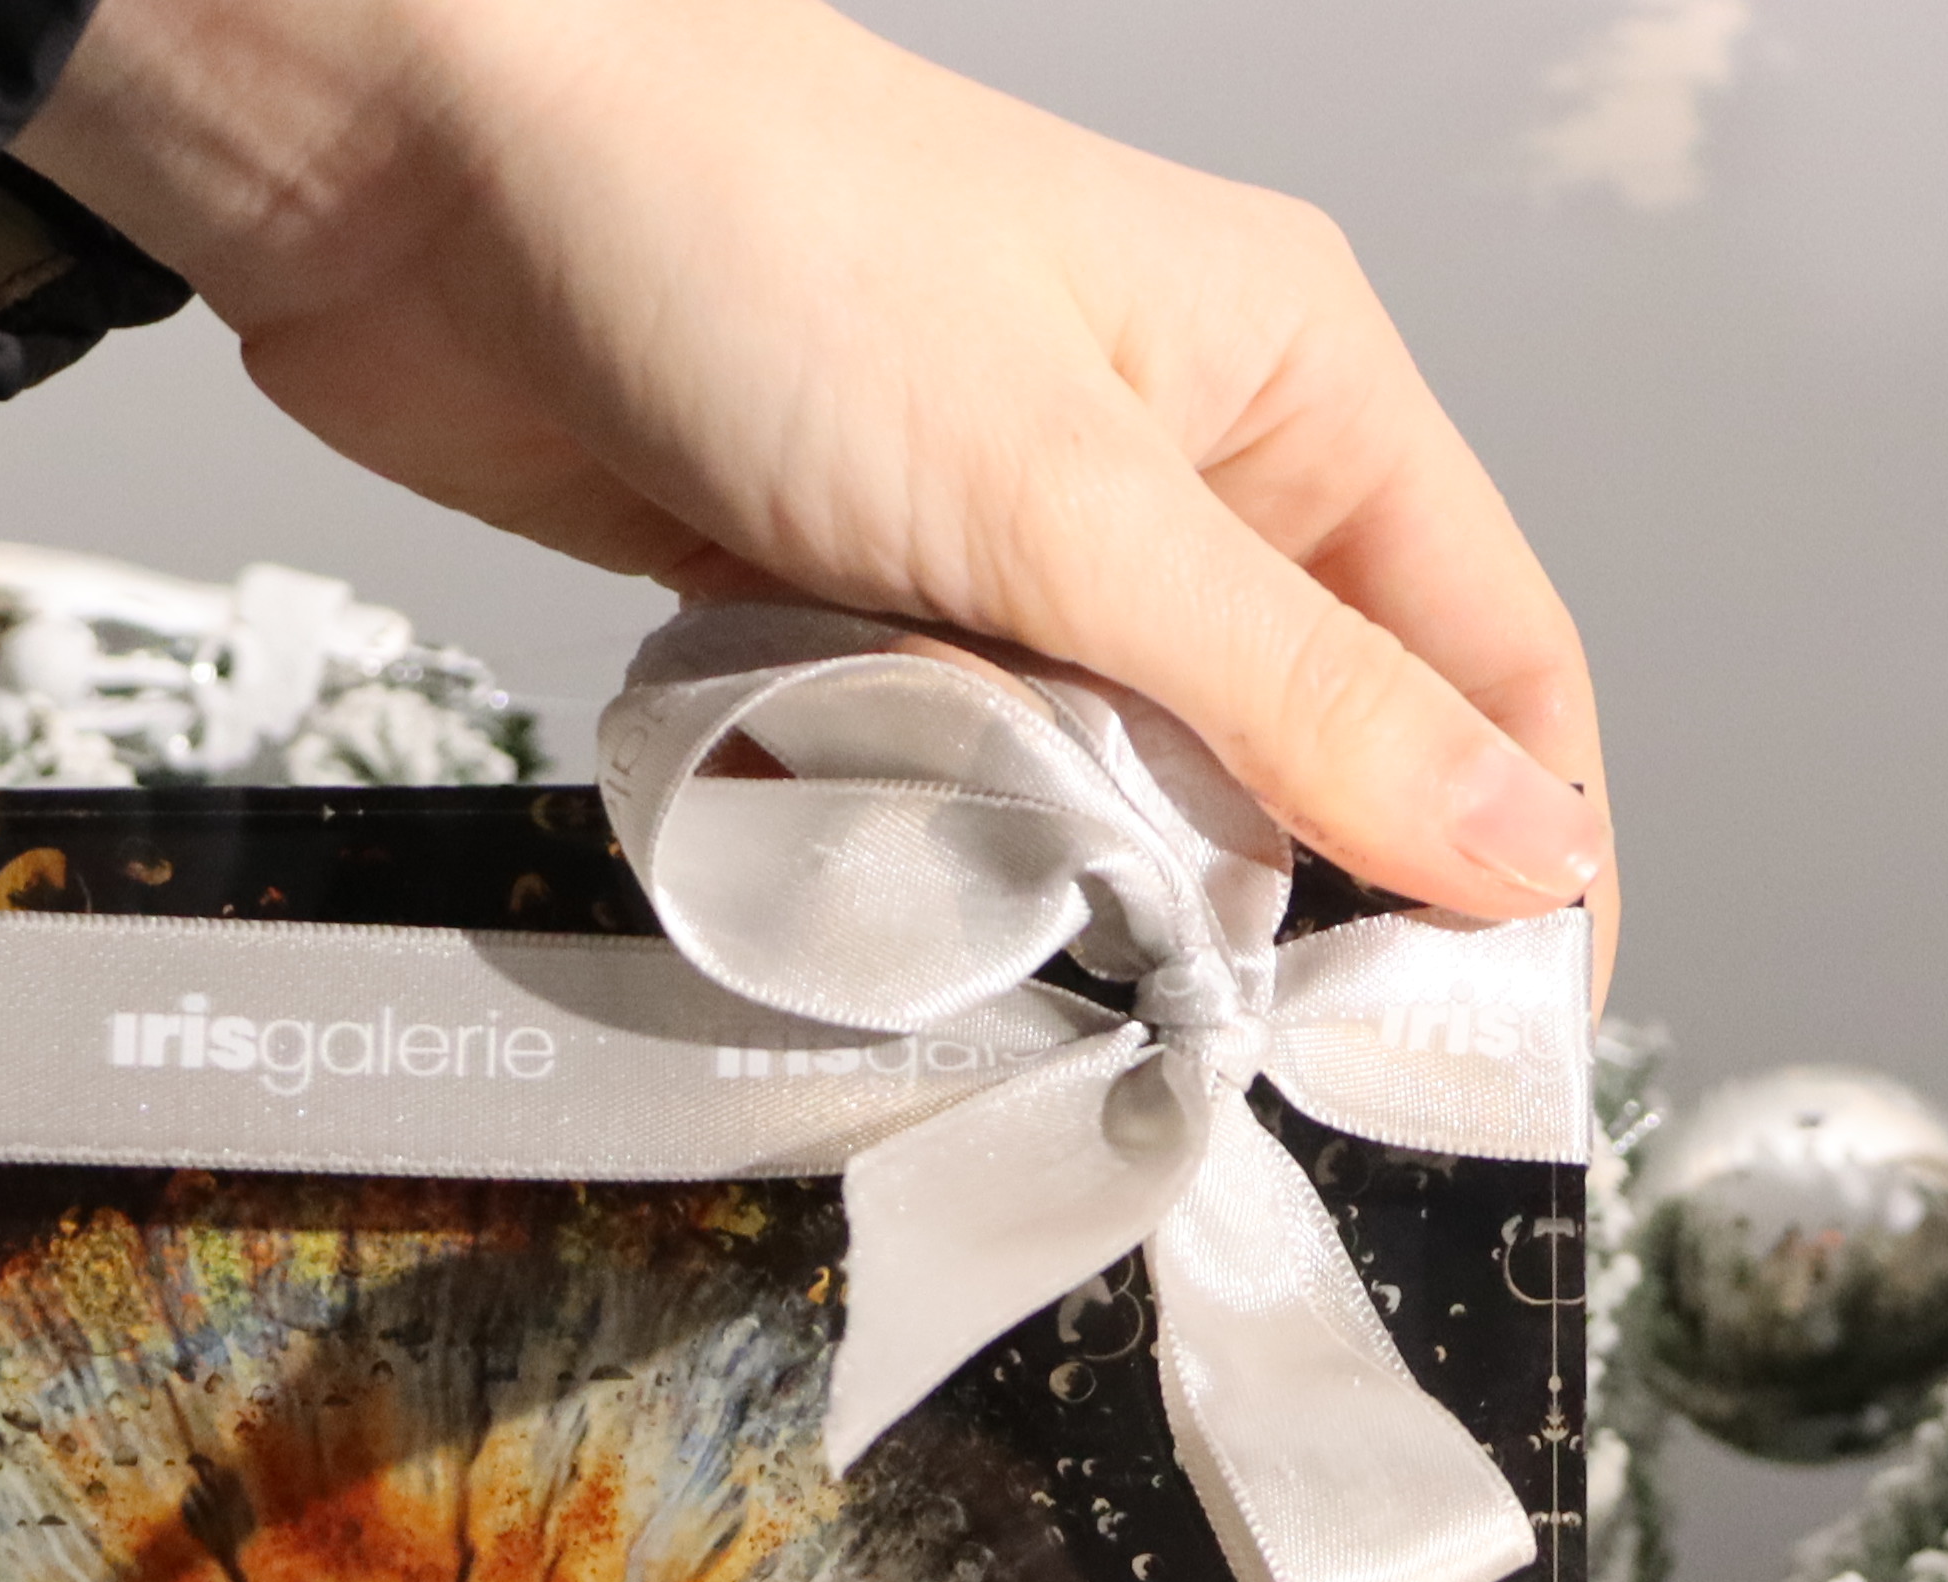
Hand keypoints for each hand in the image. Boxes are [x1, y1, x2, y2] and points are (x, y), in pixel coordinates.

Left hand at [17, 0, 1615, 957]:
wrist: (423, 165)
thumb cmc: (746, 232)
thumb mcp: (1070, 502)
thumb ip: (1298, 701)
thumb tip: (1525, 851)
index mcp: (1293, 387)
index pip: (1492, 668)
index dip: (1518, 867)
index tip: (1481, 1051)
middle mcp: (1175, 462)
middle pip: (1302, 758)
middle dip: (1256, 895)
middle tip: (1212, 1031)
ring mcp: (1008, 539)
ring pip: (1109, 793)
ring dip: (1052, 867)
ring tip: (989, 886)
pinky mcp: (856, 601)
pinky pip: (939, 782)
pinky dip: (905, 829)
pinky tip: (847, 818)